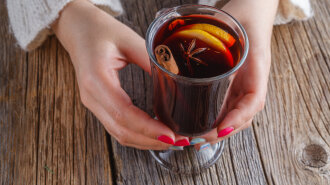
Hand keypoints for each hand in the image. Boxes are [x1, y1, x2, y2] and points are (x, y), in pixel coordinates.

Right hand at [52, 0, 188, 149]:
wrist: (77, 28)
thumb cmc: (100, 31)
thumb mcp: (129, 40)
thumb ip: (152, 60)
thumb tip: (177, 80)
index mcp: (96, 79)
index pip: (123, 113)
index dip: (148, 128)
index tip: (171, 135)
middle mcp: (91, 97)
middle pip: (122, 130)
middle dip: (152, 140)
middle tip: (179, 141)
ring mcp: (92, 103)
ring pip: (119, 133)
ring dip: (146, 141)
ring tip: (172, 140)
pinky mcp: (98, 105)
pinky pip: (117, 127)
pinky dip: (137, 134)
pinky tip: (154, 133)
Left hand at [192, 0, 277, 148]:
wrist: (251, 11)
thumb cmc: (240, 16)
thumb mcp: (228, 28)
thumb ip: (216, 46)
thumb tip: (189, 68)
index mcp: (257, 67)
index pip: (253, 100)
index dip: (238, 118)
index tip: (221, 130)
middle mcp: (253, 80)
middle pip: (244, 115)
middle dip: (223, 131)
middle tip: (200, 140)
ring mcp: (246, 84)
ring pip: (237, 114)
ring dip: (220, 130)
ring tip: (199, 140)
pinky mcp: (237, 84)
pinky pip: (231, 106)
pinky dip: (219, 120)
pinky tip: (205, 127)